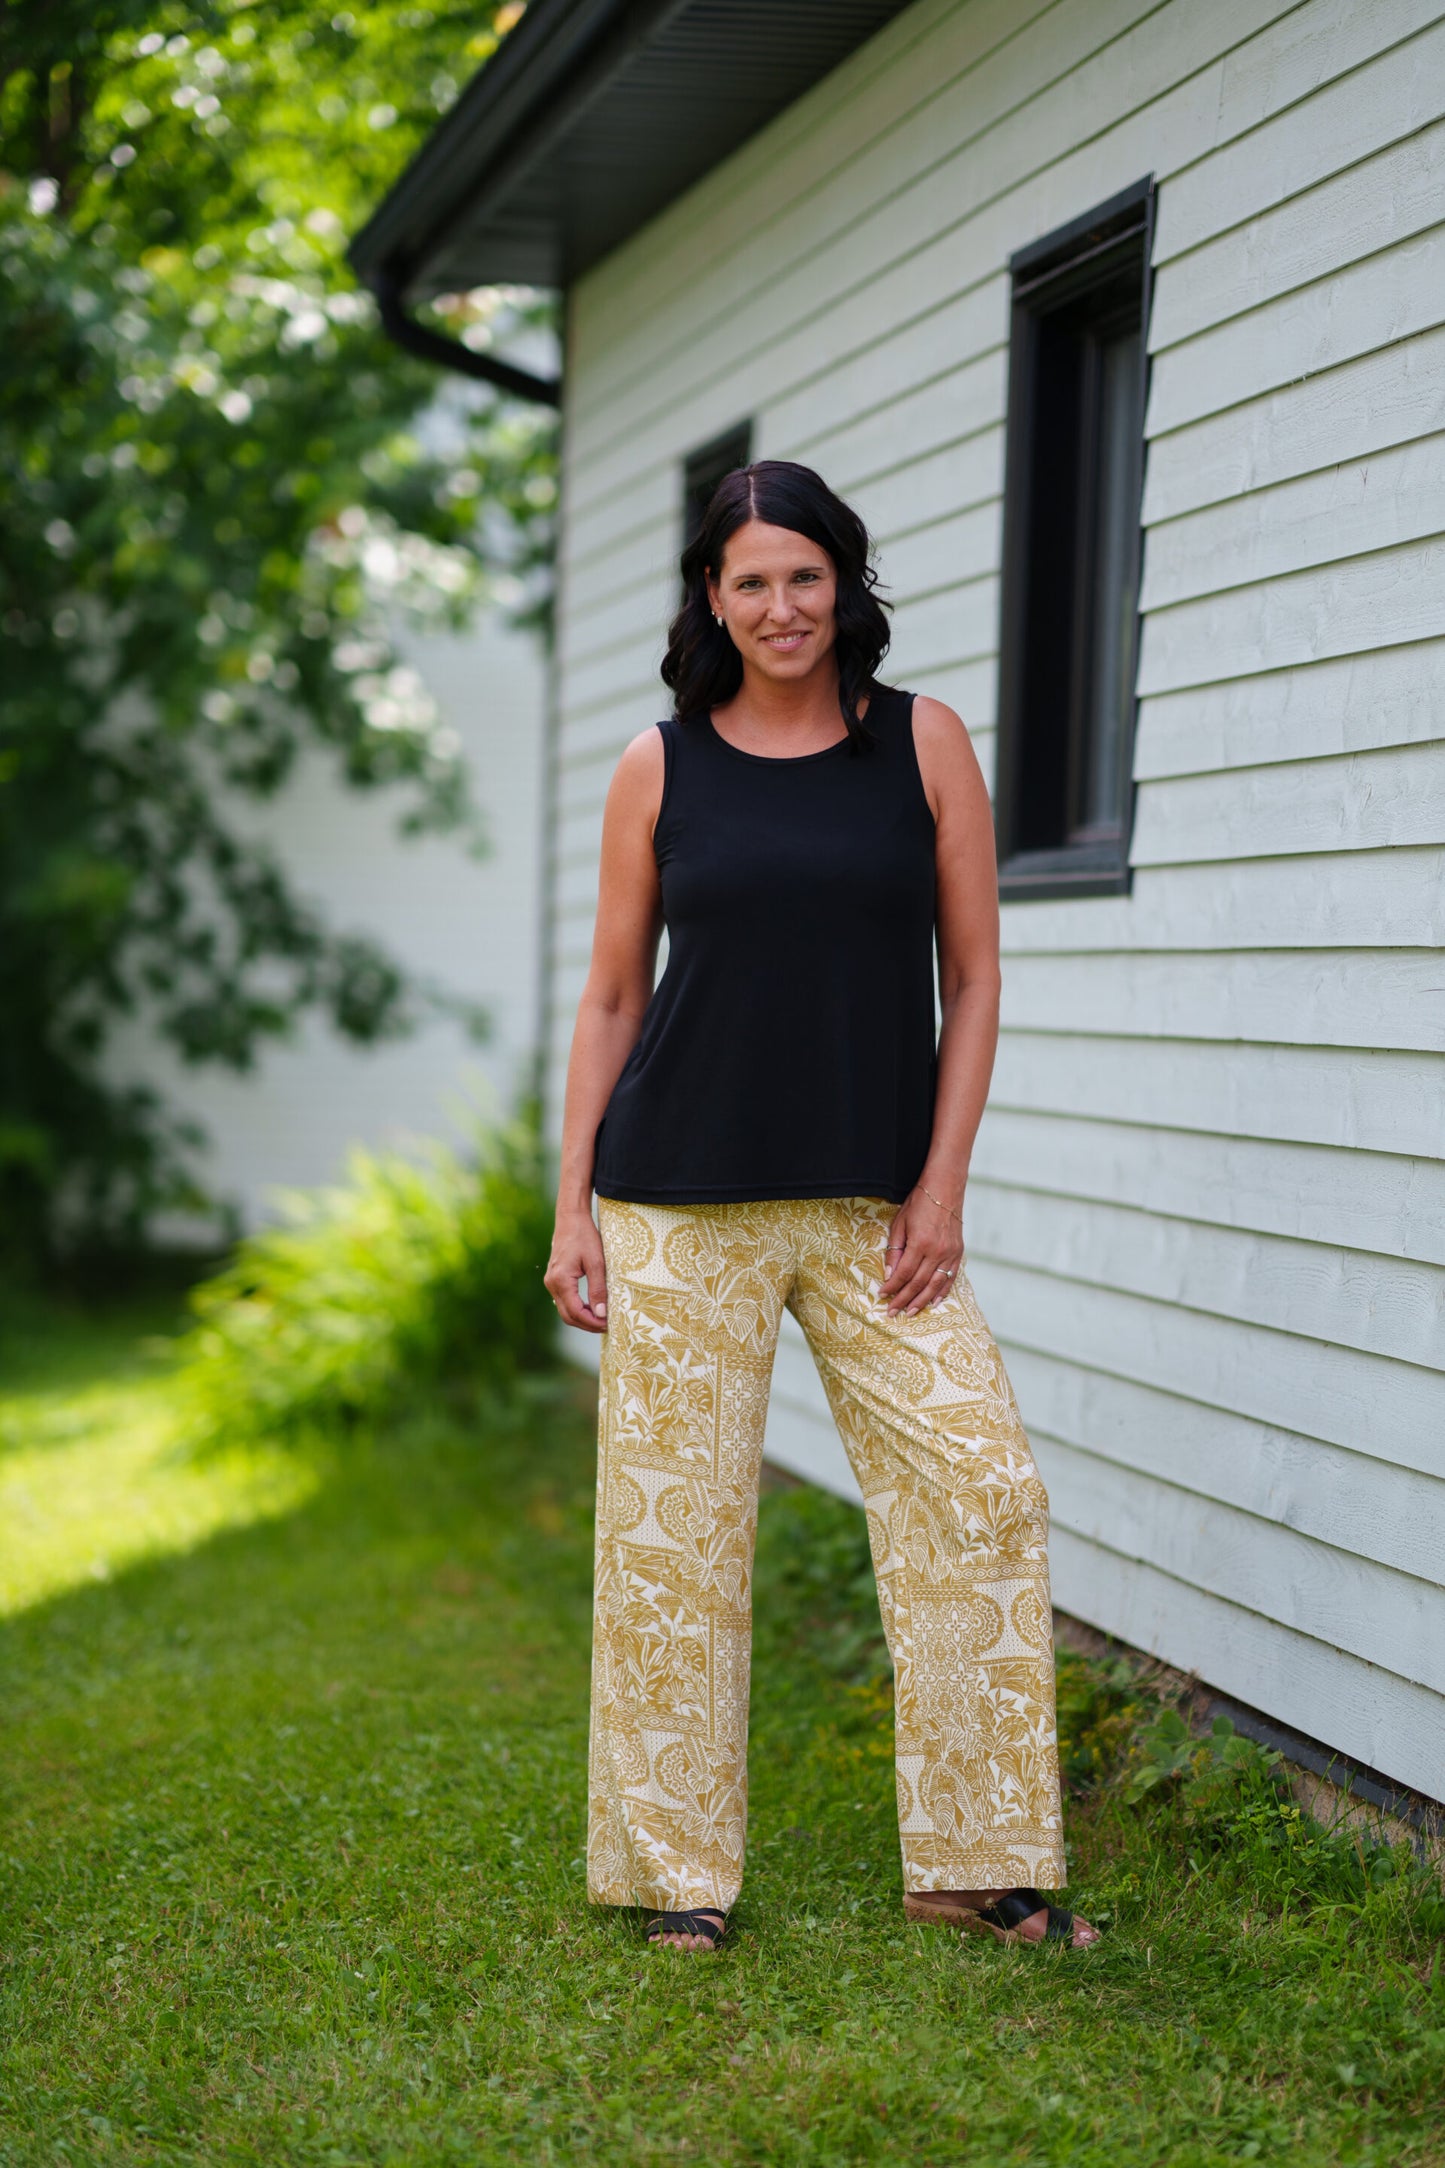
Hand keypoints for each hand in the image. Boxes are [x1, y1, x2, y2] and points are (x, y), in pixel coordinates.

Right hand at [544, 1205, 608, 1332]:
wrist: (571, 1219)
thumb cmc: (585, 1237)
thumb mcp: (596, 1262)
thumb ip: (598, 1289)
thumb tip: (601, 1314)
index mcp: (560, 1280)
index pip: (575, 1312)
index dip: (592, 1322)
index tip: (609, 1325)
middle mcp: (552, 1283)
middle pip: (568, 1315)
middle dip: (587, 1324)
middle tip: (607, 1326)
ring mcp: (551, 1282)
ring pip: (565, 1310)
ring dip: (582, 1318)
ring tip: (602, 1319)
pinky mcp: (555, 1279)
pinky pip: (564, 1301)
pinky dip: (578, 1308)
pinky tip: (592, 1308)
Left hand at [877, 1188, 963, 1315]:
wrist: (945, 1188)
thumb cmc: (918, 1203)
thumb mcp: (899, 1223)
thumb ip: (894, 1250)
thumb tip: (889, 1274)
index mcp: (920, 1243)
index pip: (903, 1273)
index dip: (892, 1287)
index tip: (882, 1295)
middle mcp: (937, 1251)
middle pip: (918, 1283)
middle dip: (904, 1299)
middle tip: (892, 1312)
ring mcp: (950, 1253)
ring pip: (935, 1285)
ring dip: (921, 1301)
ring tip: (910, 1312)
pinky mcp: (958, 1252)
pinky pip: (951, 1277)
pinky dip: (942, 1292)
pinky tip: (933, 1302)